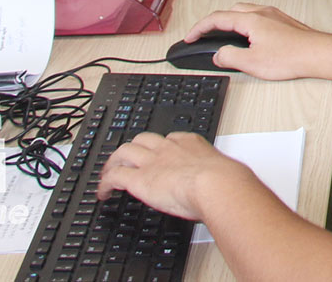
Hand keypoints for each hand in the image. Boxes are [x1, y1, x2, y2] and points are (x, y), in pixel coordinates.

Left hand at [97, 130, 261, 218]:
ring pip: (124, 151)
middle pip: (142, 139)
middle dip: (133, 148)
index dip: (159, 147)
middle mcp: (168, 148)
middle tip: (127, 159)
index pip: (169, 139)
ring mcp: (151, 161)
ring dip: (114, 161)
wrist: (215, 184)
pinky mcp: (138, 178)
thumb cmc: (224, 181)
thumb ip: (219, 176)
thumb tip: (229, 186)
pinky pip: (115, 176)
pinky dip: (105, 183)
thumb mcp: (223, 173)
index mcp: (190, 144)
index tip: (157, 155)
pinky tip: (103, 192)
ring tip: (109, 172)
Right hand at [182, 3, 325, 79]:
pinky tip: (248, 37)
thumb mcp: (252, 63)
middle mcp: (262, 12)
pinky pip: (257, 17)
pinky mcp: (283, 22)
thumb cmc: (292, 57)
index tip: (190, 37)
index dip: (199, 28)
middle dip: (214, 23)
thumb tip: (218, 55)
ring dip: (230, 22)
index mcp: (251, 19)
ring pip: (244, 12)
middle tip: (203, 35)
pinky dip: (245, 24)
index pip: (217, 19)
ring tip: (223, 36)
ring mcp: (274, 15)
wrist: (318, 54)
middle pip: (230, 11)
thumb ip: (230, 57)